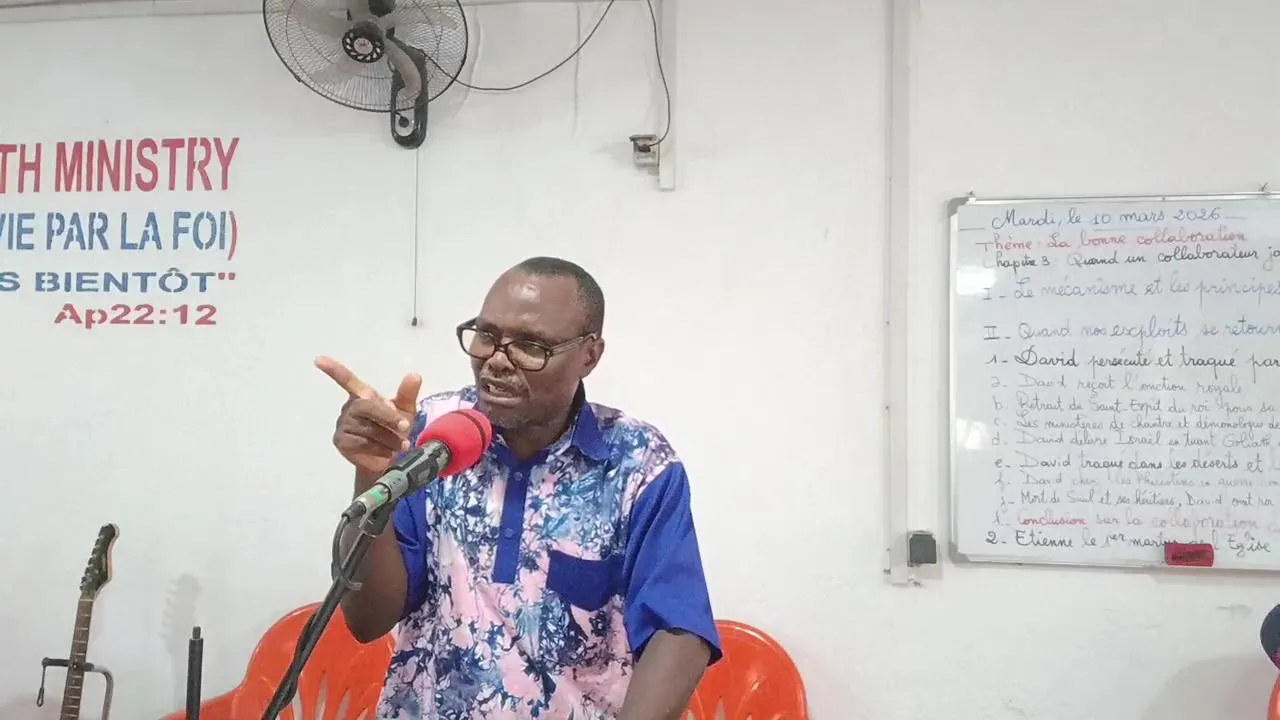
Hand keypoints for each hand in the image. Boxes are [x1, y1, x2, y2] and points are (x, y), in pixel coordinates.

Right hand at [316, 355, 422, 474]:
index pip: (347, 380)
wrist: (389, 459)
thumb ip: (407, 394)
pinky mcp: (341, 441)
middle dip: (387, 416)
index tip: (318, 359)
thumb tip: (415, 375)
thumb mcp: (406, 411)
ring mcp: (343, 424)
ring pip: (366, 427)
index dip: (333, 370)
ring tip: (402, 446)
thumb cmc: (395, 431)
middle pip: (365, 406)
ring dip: (388, 437)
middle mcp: (349, 407)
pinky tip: (388, 452)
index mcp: (363, 396)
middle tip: (405, 427)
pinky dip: (379, 448)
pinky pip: (361, 442)